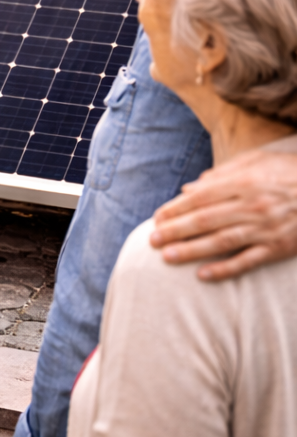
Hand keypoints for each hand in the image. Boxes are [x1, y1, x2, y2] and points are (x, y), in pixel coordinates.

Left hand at [150, 146, 296, 279]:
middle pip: (205, 220)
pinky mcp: (280, 248)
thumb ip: (221, 174)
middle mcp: (252, 206)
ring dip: (192, 250)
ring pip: (222, 242)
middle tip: (152, 240)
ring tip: (167, 257)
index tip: (157, 218)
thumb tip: (189, 188)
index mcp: (244, 183)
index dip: (176, 209)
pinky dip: (225, 269)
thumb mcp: (257, 161)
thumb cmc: (290, 171)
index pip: (200, 198)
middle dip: (175, 231)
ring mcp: (267, 229)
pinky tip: (203, 275)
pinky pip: (249, 261)